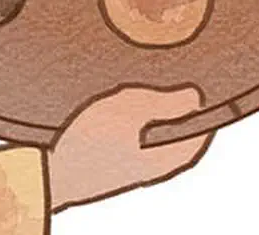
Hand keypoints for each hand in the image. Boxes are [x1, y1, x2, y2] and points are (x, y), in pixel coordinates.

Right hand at [47, 84, 212, 211]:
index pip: (197, 139)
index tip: (208, 93)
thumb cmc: (90, 142)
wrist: (50, 173)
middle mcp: (150, 168)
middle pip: (175, 140)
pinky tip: (123, 109)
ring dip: (156, 118)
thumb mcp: (130, 109)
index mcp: (162, 160)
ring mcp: (129, 168)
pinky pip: (134, 142)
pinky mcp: (110, 165)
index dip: (205, 116)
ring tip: (151, 91)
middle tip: (180, 86)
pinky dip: (137, 125)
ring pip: (154, 140)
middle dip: (180, 114)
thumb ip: (165, 103)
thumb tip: (195, 98)